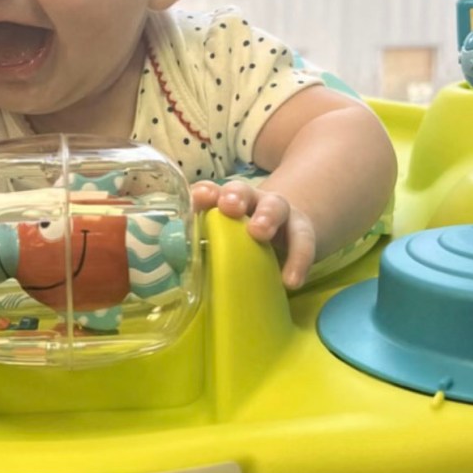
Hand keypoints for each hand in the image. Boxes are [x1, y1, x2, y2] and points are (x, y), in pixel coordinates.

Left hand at [191, 180, 315, 289]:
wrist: (285, 233)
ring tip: (260, 233)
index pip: (212, 193)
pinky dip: (299, 260)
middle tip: (229, 208)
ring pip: (275, 206)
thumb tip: (170, 268)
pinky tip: (292, 280)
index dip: (205, 194)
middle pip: (243, 191)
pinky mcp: (301, 231)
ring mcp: (278, 213)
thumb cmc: (243, 241)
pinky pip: (303, 241)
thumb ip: (202, 248)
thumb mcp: (223, 241)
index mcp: (226, 203)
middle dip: (235, 197)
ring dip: (266, 216)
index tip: (198, 198)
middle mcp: (251, 201)